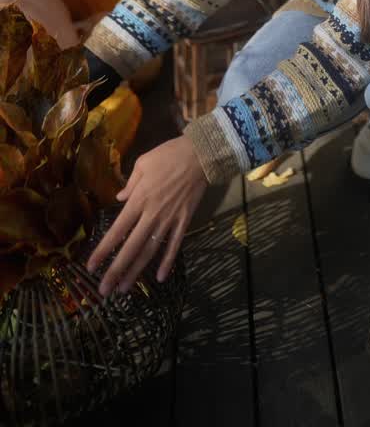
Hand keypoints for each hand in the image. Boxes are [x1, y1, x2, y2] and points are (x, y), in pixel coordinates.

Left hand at [87, 135, 207, 297]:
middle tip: (104, 291)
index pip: (117, 230)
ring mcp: (169, 220)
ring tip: (123, 289)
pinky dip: (168, 262)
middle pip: (131, 248)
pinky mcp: (184, 221)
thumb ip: (130, 183)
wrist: (201, 154)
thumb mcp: (143, 163)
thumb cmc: (170, 155)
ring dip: (136, 271)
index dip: (103, 250)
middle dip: (116, 271)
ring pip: (150, 251)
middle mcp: (152, 215)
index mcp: (139, 199)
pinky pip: (175, 245)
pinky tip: (161, 278)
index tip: (91, 267)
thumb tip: (119, 198)